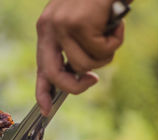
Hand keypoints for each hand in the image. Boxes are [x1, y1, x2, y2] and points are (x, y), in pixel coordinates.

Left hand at [36, 0, 124, 114]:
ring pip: (86, 64)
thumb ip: (74, 47)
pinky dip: (116, 41)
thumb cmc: (98, 0)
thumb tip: (79, 74)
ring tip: (110, 31)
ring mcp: (63, 25)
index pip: (41, 67)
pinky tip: (115, 23)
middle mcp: (49, 28)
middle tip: (93, 79)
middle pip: (58, 75)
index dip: (42, 91)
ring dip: (105, 53)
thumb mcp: (80, 23)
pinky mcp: (80, 23)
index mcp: (46, 29)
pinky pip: (102, 51)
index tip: (46, 110)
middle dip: (77, 85)